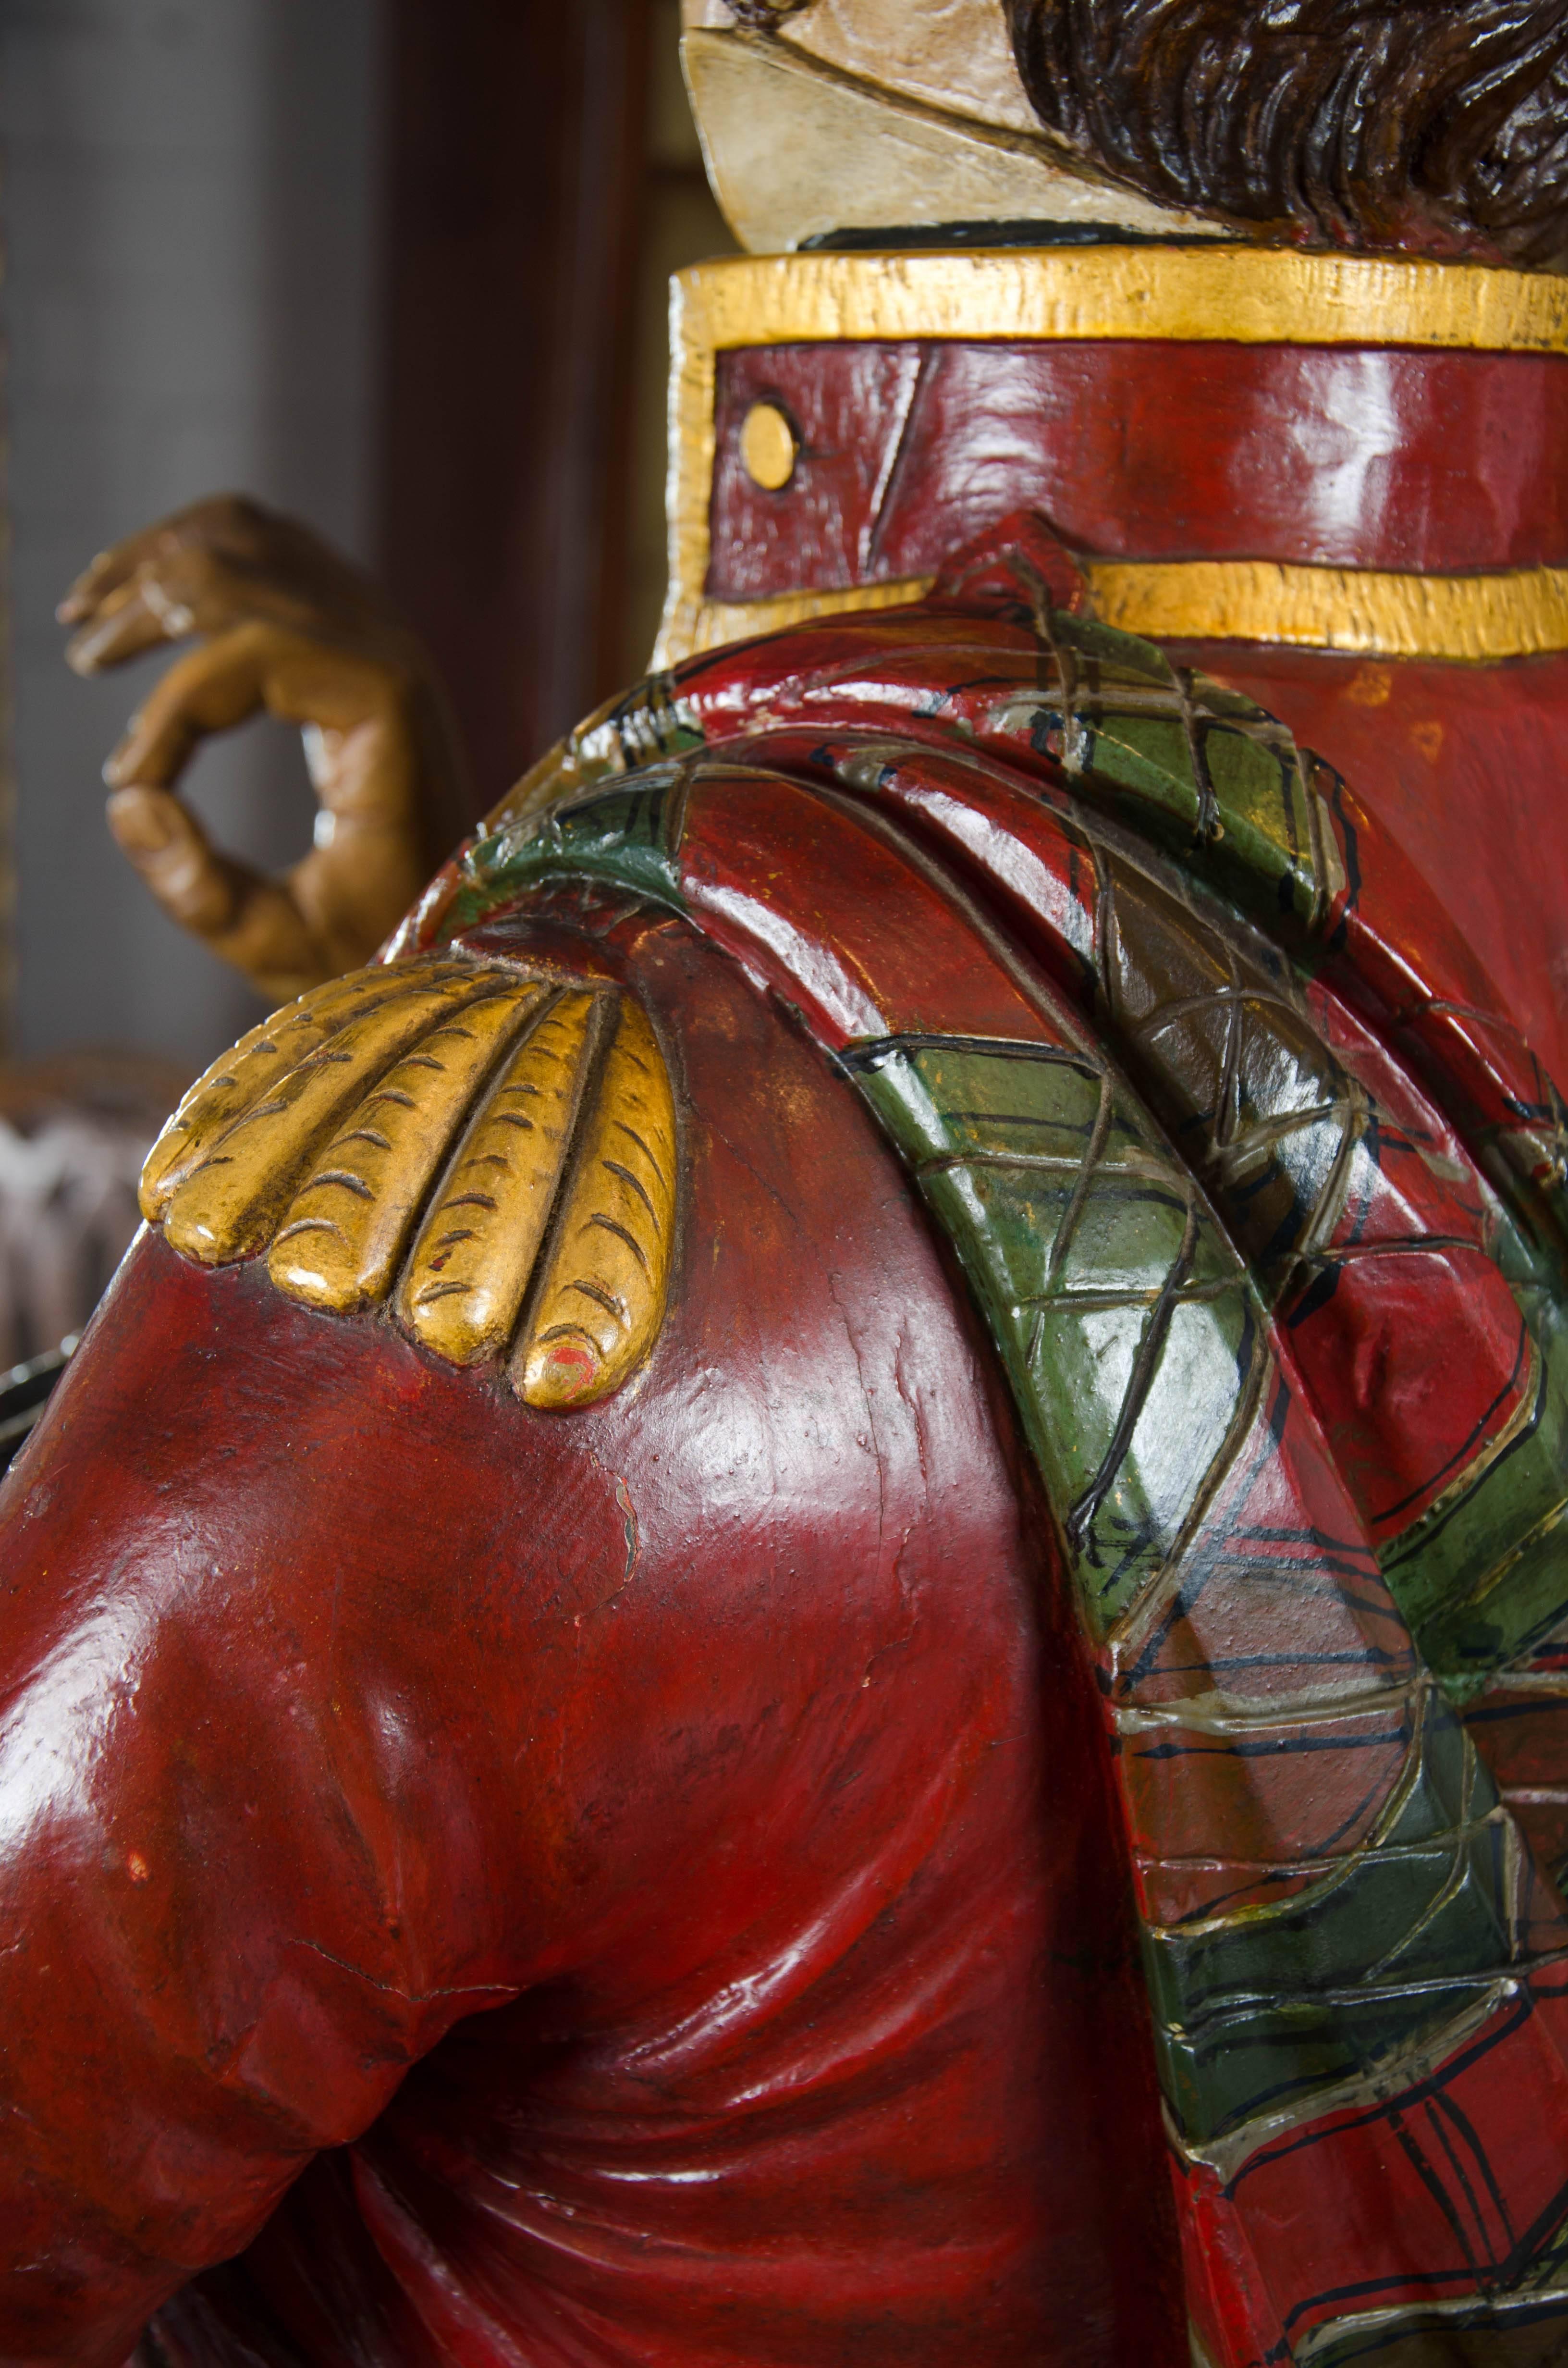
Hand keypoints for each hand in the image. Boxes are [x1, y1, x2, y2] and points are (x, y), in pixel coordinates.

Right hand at [59, 495, 471, 1004]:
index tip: (128, 781)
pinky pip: (271, 552)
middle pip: (244, 567)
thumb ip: (203, 893)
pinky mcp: (359, 631)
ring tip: (89, 612)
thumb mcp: (286, 947)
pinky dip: (199, 557)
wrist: (454, 926)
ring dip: (161, 561)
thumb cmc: (378, 941)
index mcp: (389, 710)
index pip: (255, 655)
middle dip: (148, 606)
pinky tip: (145, 601)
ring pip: (251, 535)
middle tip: (83, 657)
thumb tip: (127, 799)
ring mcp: (380, 628)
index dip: (175, 710)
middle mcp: (392, 648)